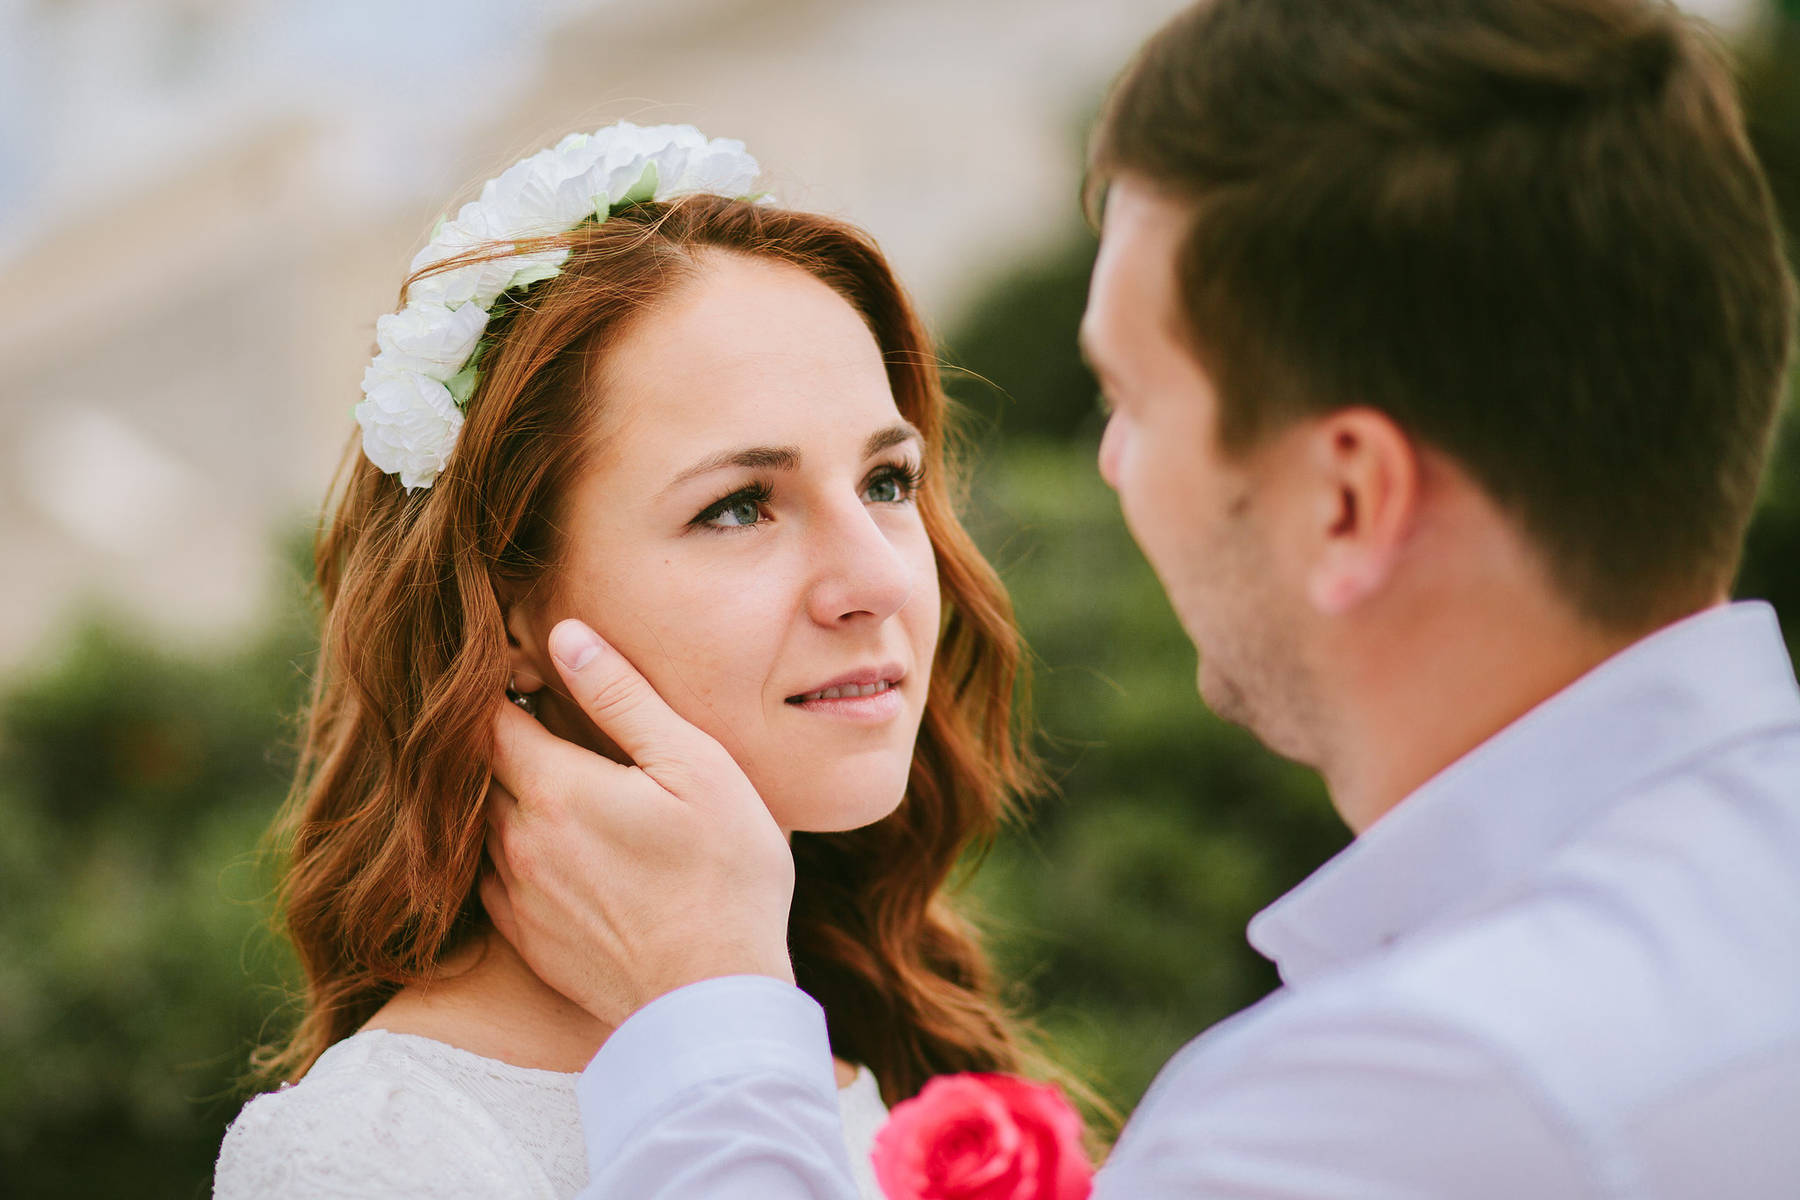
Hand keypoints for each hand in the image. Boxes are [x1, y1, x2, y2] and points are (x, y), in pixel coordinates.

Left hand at [482, 618, 796, 1026]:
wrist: (712, 1002)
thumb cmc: (724, 876)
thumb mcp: (695, 768)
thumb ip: (624, 699)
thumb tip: (565, 636)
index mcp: (554, 789)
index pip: (487, 717)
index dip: (497, 684)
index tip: (518, 667)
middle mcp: (516, 841)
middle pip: (476, 768)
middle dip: (497, 737)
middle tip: (537, 716)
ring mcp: (516, 896)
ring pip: (481, 823)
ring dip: (502, 795)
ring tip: (552, 780)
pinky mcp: (525, 939)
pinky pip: (492, 876)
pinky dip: (511, 849)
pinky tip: (557, 845)